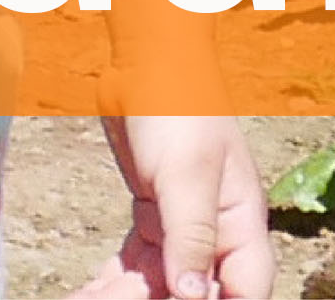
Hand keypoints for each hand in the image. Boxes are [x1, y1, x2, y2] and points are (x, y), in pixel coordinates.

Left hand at [80, 114, 267, 299]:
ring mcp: (184, 226)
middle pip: (199, 293)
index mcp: (242, 222)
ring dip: (127, 296)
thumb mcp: (186, 171)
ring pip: (162, 284)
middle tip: (115, 299)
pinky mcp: (154, 218)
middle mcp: (218, 232)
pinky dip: (113, 283)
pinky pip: (137, 266)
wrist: (146, 59)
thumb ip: (193, 234)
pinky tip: (88, 293)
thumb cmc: (178, 104)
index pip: (246, 289)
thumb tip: (193, 296)